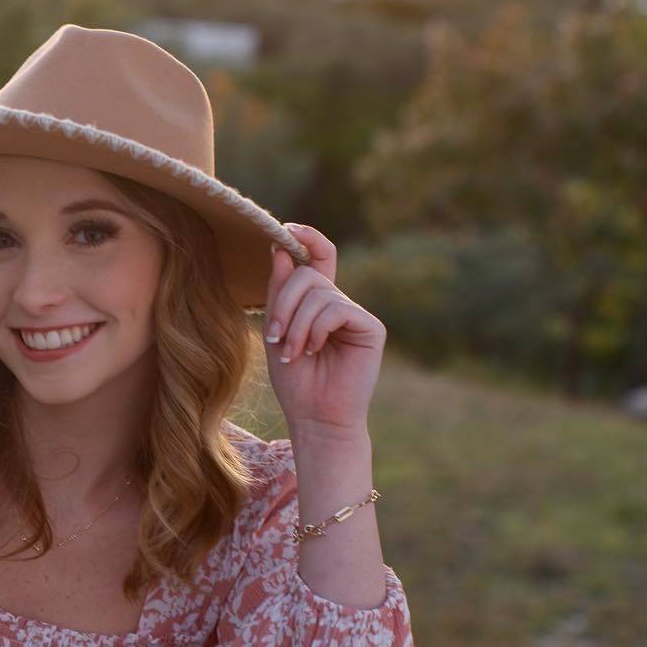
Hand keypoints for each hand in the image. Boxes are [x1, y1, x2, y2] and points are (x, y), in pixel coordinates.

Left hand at [263, 223, 384, 435]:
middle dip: (284, 302)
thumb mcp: (278, 331)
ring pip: (318, 293)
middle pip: (307, 275)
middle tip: (276, 335)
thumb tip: (278, 249)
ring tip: (294, 352)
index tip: (287, 229)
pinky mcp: (370, 327)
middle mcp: (338, 304)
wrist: (315, 417)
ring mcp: (356, 314)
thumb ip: (279, 292)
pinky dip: (316, 329)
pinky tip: (314, 350)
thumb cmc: (295, 381)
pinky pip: (336, 309)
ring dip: (296, 324)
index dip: (306, 238)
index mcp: (317, 303)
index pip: (317, 258)